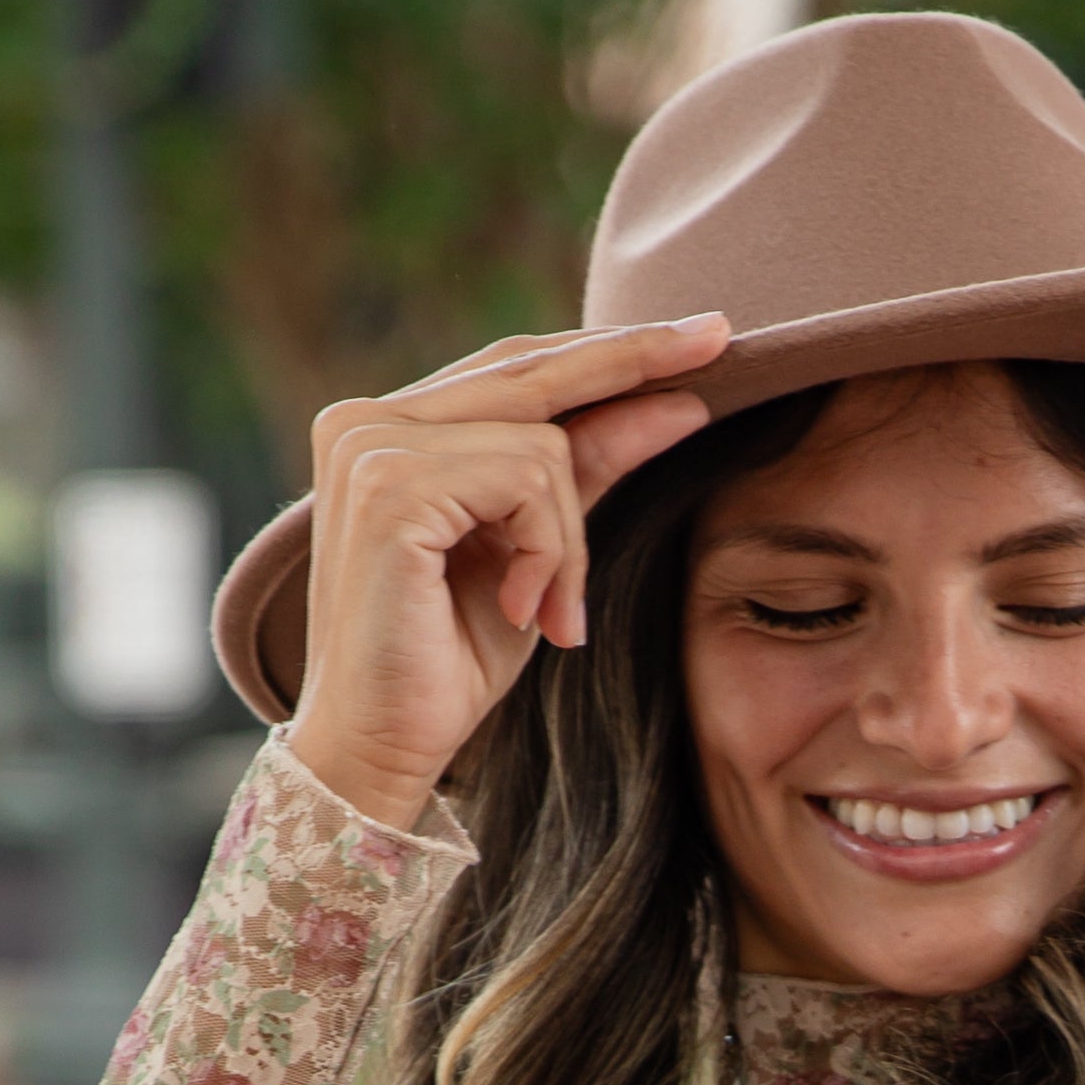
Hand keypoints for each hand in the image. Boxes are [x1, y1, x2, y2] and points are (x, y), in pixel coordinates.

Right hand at [281, 313, 732, 831]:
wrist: (380, 750)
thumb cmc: (445, 664)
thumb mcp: (535, 554)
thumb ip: (588, 470)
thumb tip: (679, 399)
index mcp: (385, 430)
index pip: (513, 367)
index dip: (605, 350)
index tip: (702, 333)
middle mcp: (364, 422)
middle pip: (531, 372)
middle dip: (633, 365)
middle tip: (720, 341)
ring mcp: (370, 448)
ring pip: (542, 443)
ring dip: (568, 542)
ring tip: (545, 613)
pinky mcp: (390, 487)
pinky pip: (528, 480)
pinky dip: (549, 552)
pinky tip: (522, 610)